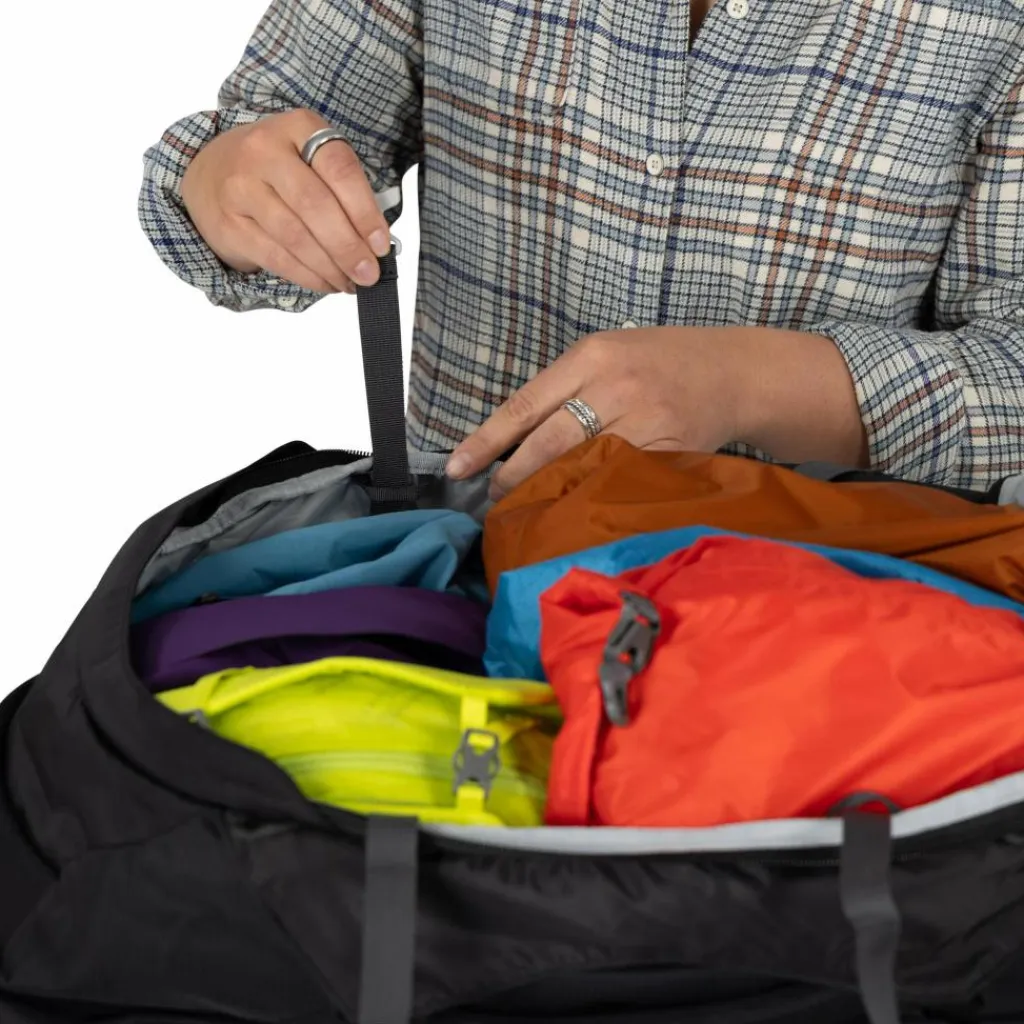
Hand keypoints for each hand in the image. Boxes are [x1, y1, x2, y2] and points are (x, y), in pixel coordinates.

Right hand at [180, 109, 391, 292]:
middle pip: (315, 205)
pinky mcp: (229, 223)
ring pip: (295, 236)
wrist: (209, 173)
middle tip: (368, 273)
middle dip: (348, 246)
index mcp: (298, 127)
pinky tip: (326, 283)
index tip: (381, 244)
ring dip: (329, 267)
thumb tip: (376, 244)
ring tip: (350, 283)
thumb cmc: (276, 170)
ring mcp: (241, 186)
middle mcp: (264, 150)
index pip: (339, 168)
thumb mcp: (309, 159)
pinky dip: (307, 276)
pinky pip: (276, 257)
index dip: (364, 211)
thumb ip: (343, 191)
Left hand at [445, 324, 867, 498]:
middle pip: (549, 442)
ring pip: (582, 467)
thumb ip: (566, 388)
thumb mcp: (609, 355)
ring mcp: (646, 419)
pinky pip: (619, 482)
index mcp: (592, 355)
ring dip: (549, 493)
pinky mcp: (670, 451)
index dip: (487, 440)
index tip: (456, 468)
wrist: (733, 372)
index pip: (526, 403)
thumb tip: (512, 439)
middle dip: (514, 476)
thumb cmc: (660, 363)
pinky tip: (575, 510)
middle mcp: (616, 385)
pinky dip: (592, 499)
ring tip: (527, 508)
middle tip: (495, 498)